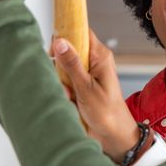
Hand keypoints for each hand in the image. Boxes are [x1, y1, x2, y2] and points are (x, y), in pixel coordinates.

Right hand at [52, 31, 141, 164]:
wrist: (113, 135)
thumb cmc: (106, 112)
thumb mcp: (86, 87)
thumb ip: (71, 64)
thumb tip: (60, 41)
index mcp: (100, 56)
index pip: (81, 31)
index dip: (65, 34)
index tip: (53, 45)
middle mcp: (93, 61)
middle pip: (68, 49)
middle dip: (60, 65)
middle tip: (64, 82)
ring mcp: (86, 73)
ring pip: (63, 67)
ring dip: (61, 81)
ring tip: (70, 96)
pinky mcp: (80, 85)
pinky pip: (64, 81)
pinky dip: (63, 90)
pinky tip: (70, 100)